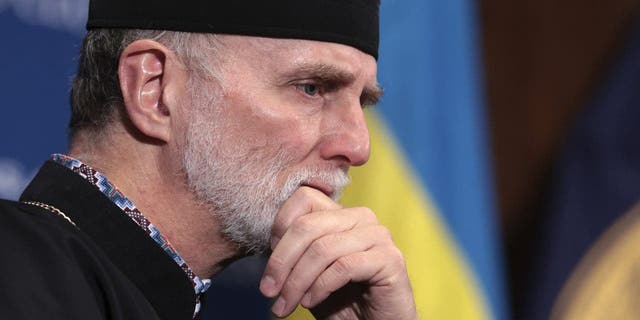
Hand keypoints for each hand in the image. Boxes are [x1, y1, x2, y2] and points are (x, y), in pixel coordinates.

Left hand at [259, 187, 417, 318]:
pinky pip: (344, 267)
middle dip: (281, 261)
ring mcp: (378, 236)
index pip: (304, 198)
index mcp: (341, 213)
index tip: (269, 263)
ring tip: (286, 303)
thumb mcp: (308, 271)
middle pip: (308, 225)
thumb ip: (293, 251)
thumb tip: (268, 242)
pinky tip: (310, 302)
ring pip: (323, 248)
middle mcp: (362, 217)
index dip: (280, 227)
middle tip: (268, 291)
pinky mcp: (390, 260)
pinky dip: (320, 287)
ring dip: (297, 281)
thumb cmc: (340, 300)